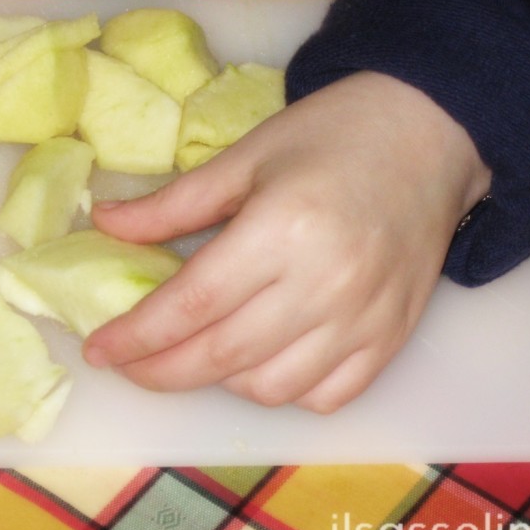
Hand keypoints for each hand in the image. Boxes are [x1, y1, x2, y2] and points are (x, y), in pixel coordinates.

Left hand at [83, 71, 491, 412]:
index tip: (99, 350)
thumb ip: (173, 204)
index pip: (190, 306)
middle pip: (222, 357)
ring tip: (199, 353)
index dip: (136, 336)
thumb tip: (104, 224)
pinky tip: (262, 364)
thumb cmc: (332, 136)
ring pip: (271, 388)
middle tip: (130, 365)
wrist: (430, 134)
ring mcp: (364, 319)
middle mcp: (324, 285)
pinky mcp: (392, 336)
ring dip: (220, 381)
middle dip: (160, 371)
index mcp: (281, 230)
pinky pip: (328, 396)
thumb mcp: (245, 158)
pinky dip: (285, 391)